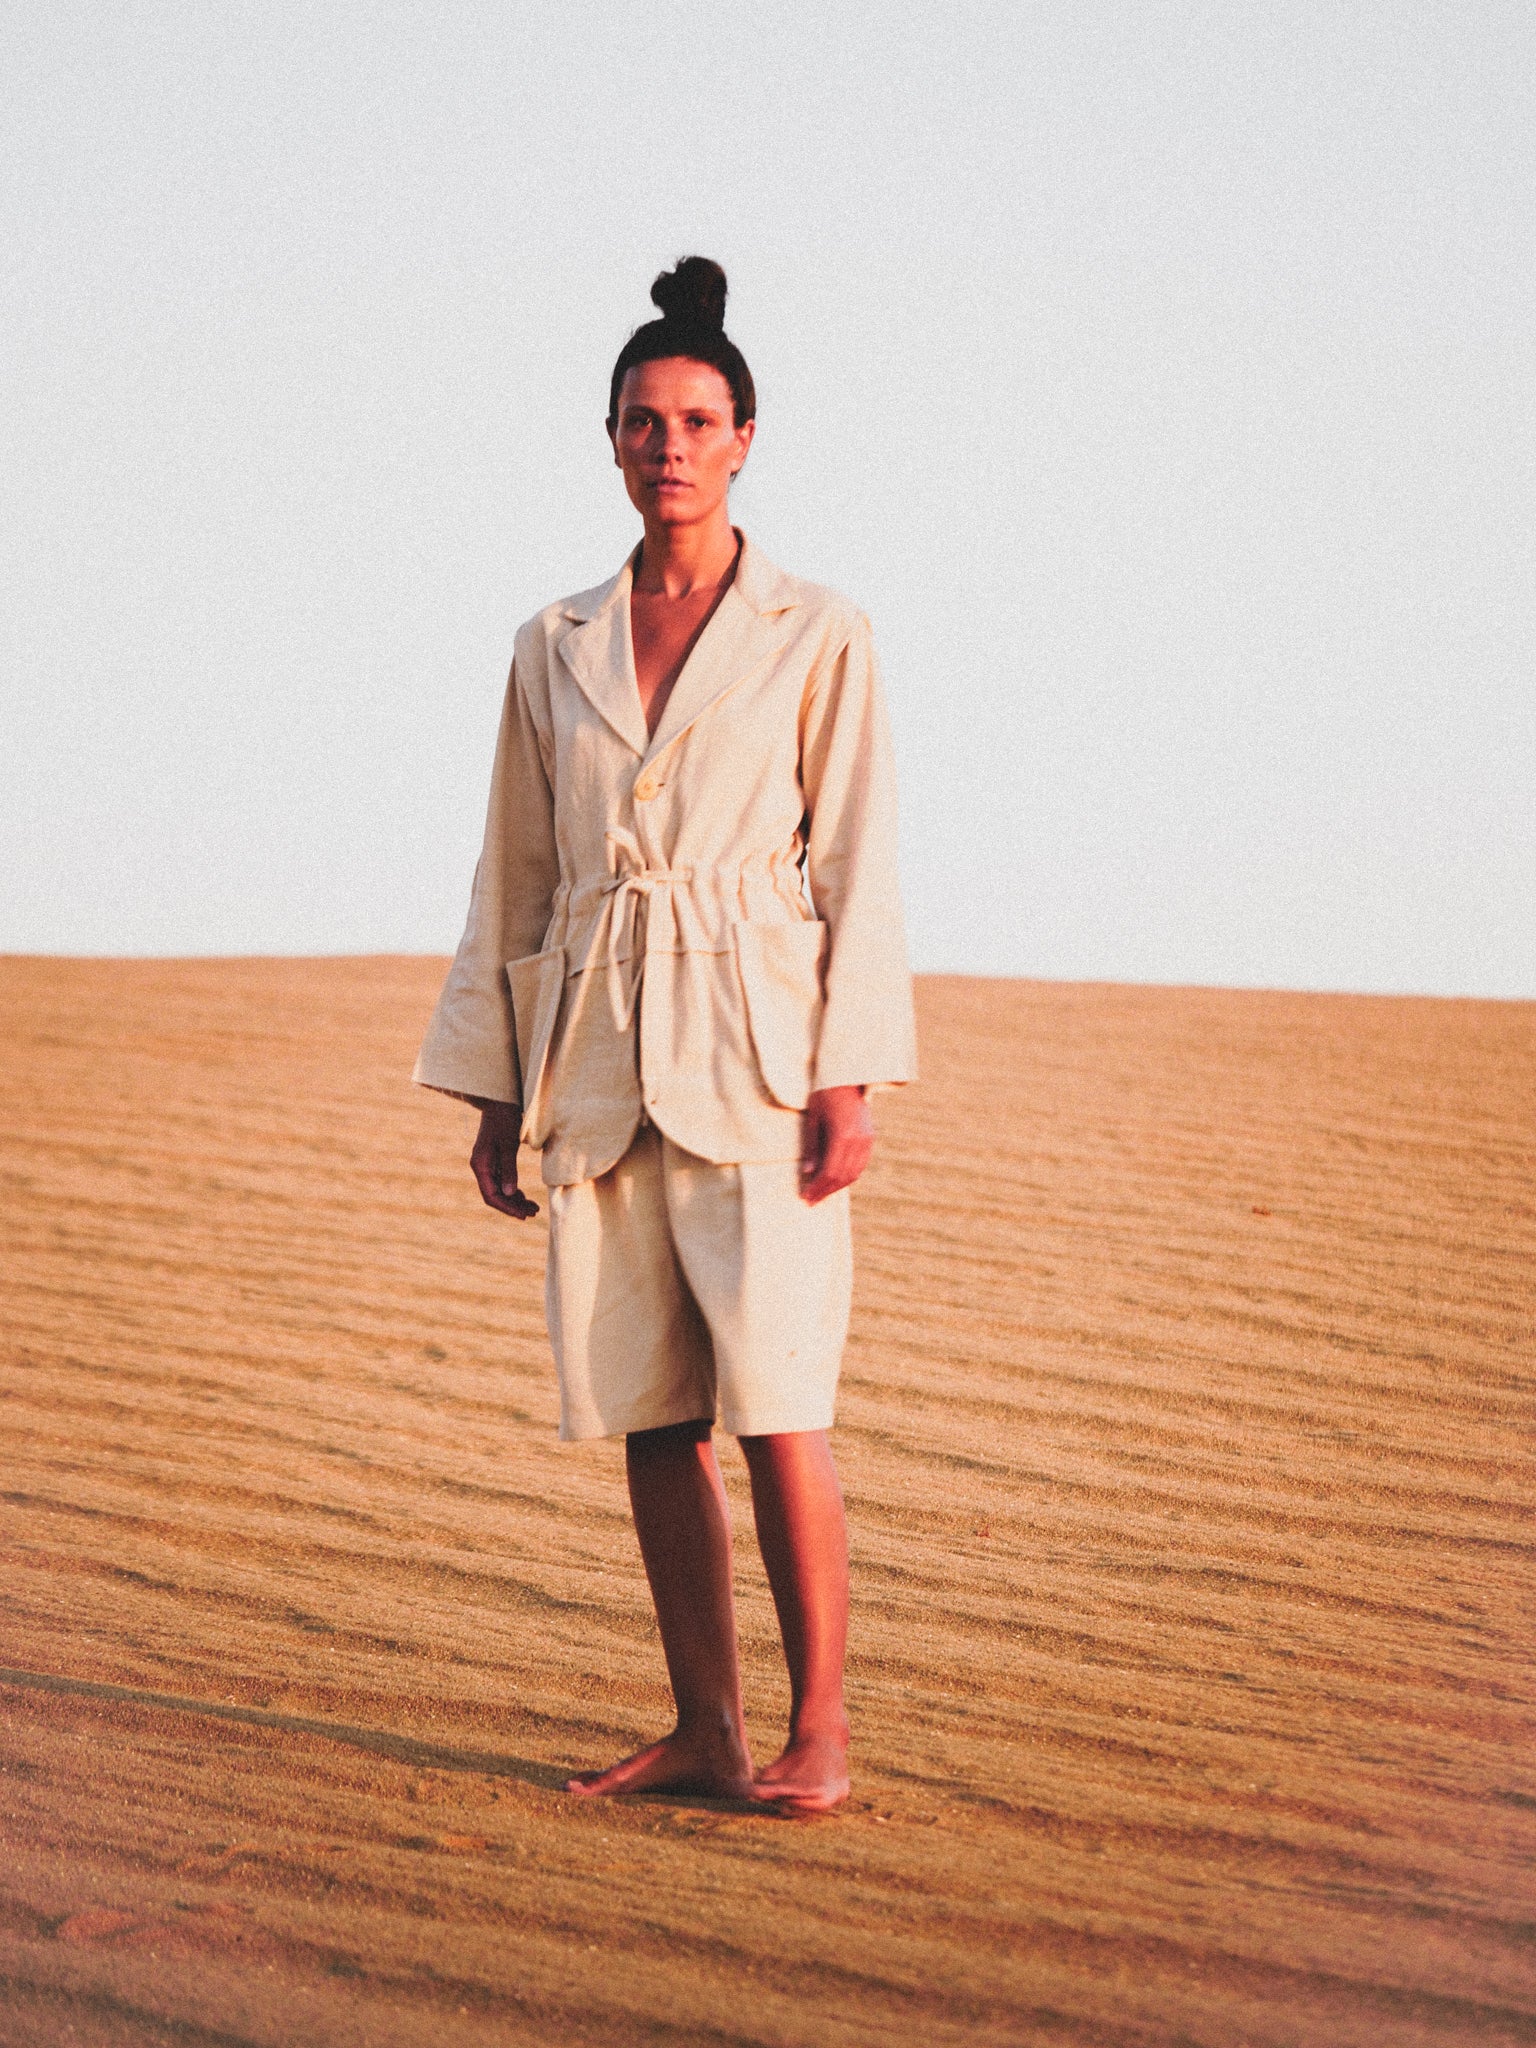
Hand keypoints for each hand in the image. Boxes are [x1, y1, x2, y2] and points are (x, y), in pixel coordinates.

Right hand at [470, 1100, 539, 1218]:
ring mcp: (486, 1164)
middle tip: (533, 1213)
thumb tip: (510, 1193)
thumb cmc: (505, 1119)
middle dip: (513, 1206)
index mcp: (480, 1165)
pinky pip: (502, 1181)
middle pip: (495, 1196)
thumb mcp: (508, 1144)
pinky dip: (513, 1190)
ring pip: (499, 1190)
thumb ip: (509, 1168)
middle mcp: (481, 1167)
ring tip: (533, 1208)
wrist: (500, 1100)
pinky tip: (525, 1196)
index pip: (491, 1195)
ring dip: (515, 1200)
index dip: (507, 1208)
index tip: (523, 1215)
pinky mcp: (494, 1160)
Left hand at [798, 1086, 873, 1204]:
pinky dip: (848, 1175)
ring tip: (822, 1193)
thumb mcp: (813, 1118)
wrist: (847, 1075)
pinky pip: (861, 1164)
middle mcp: (859, 1140)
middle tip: (811, 1200)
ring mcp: (867, 1139)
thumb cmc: (824, 1093)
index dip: (818, 1187)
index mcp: (843, 1135)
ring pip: (855, 1173)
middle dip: (826, 1191)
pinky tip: (835, 1179)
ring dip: (838, 1186)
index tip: (805, 1197)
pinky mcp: (870, 1137)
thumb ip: (811, 1146)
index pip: (830, 1171)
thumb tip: (807, 1172)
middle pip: (843, 1176)